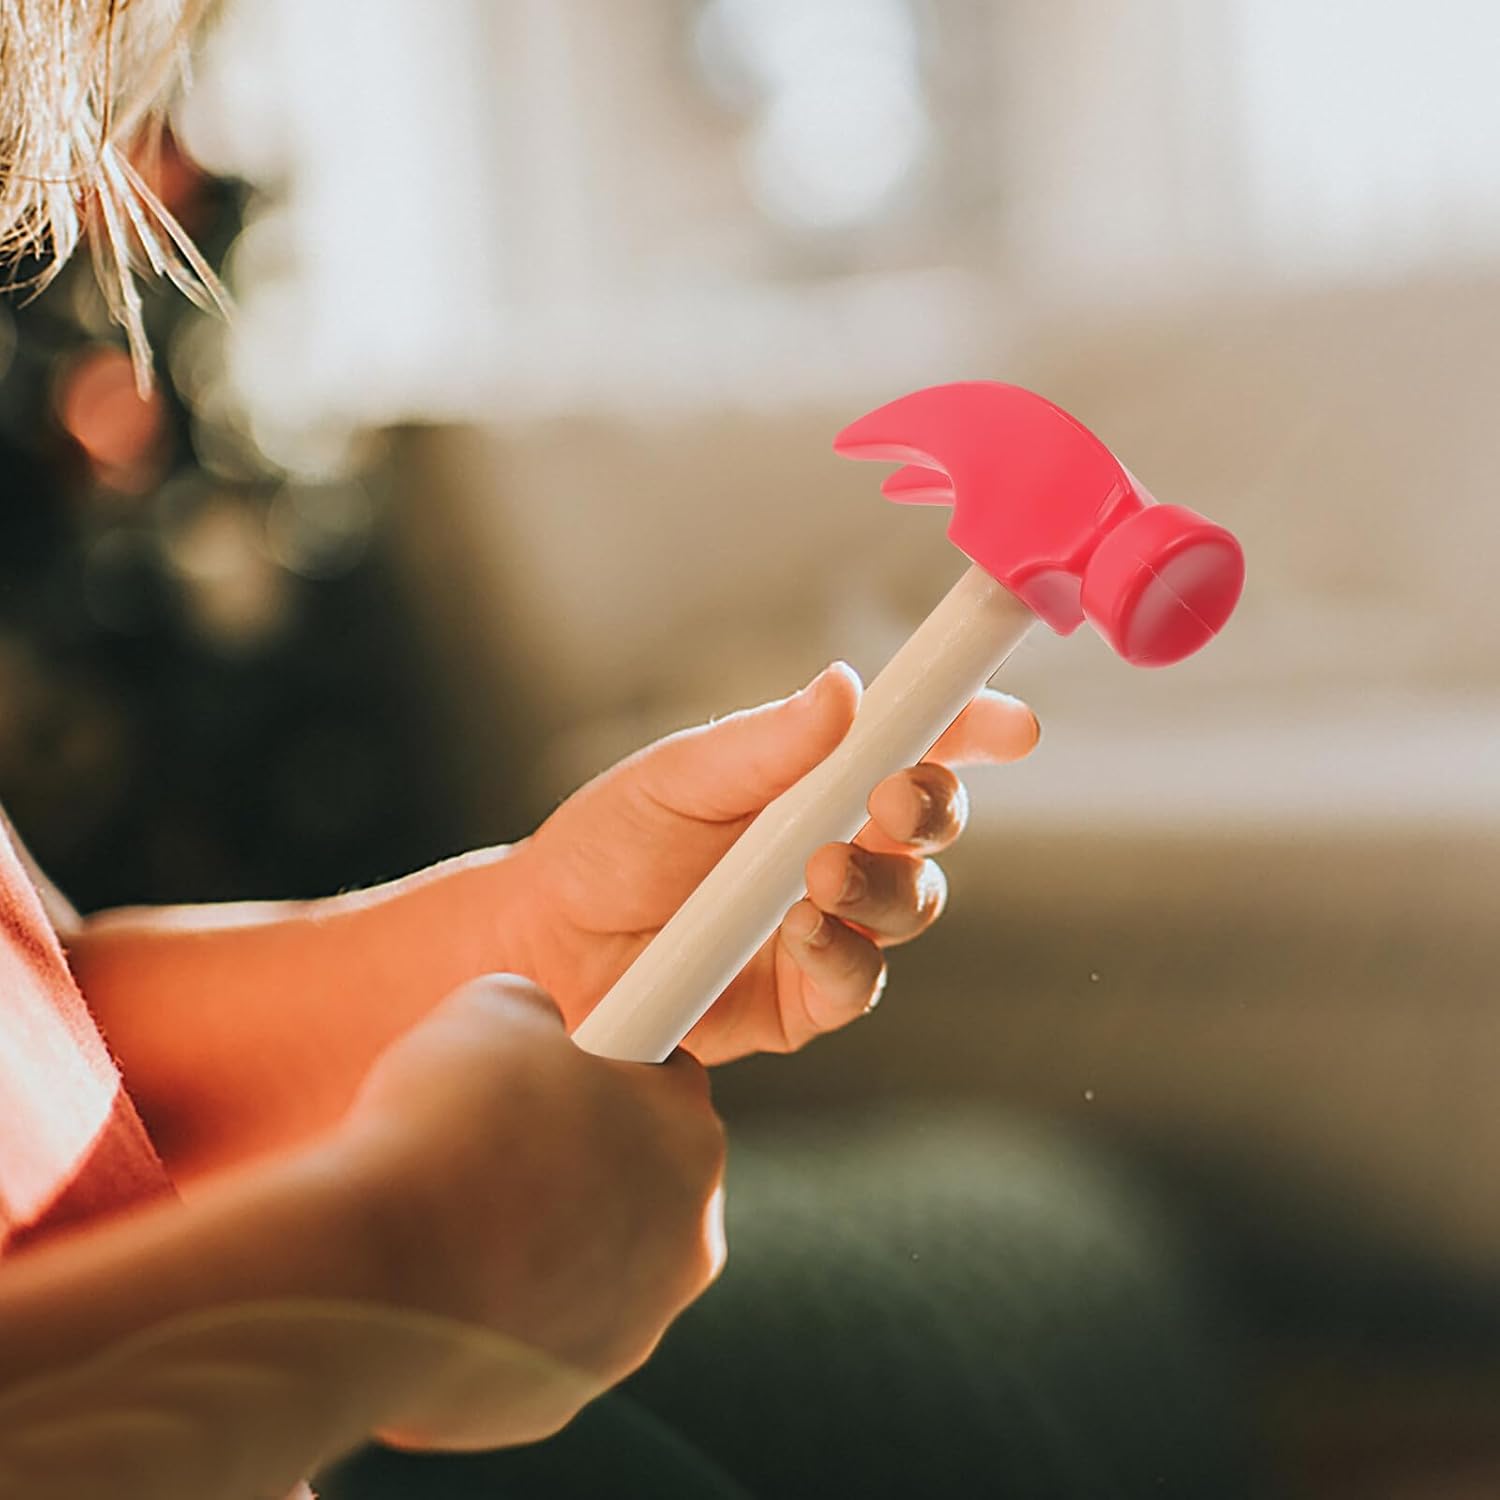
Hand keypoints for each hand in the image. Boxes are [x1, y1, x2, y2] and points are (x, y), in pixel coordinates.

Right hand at [336, 974, 725, 1449]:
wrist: (374, 1273)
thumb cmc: (444, 1130)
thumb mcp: (493, 1011)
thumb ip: (537, 1015)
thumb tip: (530, 1032)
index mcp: (689, 1132)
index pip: (668, 1080)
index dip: (606, 1066)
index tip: (559, 1070)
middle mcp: (687, 1239)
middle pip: (640, 1178)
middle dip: (579, 1159)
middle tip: (495, 1141)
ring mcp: (631, 1327)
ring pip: (591, 1264)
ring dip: (539, 1239)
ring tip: (454, 1214)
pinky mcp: (562, 1396)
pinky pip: (533, 1335)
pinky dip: (494, 1311)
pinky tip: (437, 1281)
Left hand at [507, 663, 1038, 1061]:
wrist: (546, 943)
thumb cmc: (611, 843)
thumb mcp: (677, 778)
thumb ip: (761, 743)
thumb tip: (844, 688)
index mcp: (817, 779)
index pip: (913, 745)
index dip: (971, 729)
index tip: (1010, 724)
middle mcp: (839, 846)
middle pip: (931, 825)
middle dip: (931, 808)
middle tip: (893, 798)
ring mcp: (830, 924)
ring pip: (909, 904)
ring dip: (882, 884)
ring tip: (822, 871)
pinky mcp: (807, 997)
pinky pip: (858, 981)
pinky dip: (844, 955)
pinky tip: (803, 932)